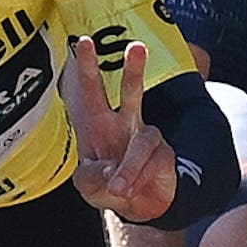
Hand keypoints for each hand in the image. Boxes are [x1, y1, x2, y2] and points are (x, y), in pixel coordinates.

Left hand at [65, 38, 180, 221]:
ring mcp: (146, 137)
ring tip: (118, 188)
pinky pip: (153, 164)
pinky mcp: (164, 153)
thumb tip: (112, 173)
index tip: (83, 42)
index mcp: (99, 124)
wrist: (136, 204)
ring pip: (142, 142)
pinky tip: (131, 190)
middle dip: (134, 70)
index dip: (88, 67)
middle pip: (132, 92)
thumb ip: (91, 178)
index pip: (92, 91)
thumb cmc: (106, 185)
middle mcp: (124, 124)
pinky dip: (138, 179)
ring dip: (129, 169)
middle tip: (138, 46)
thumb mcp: (88, 185)